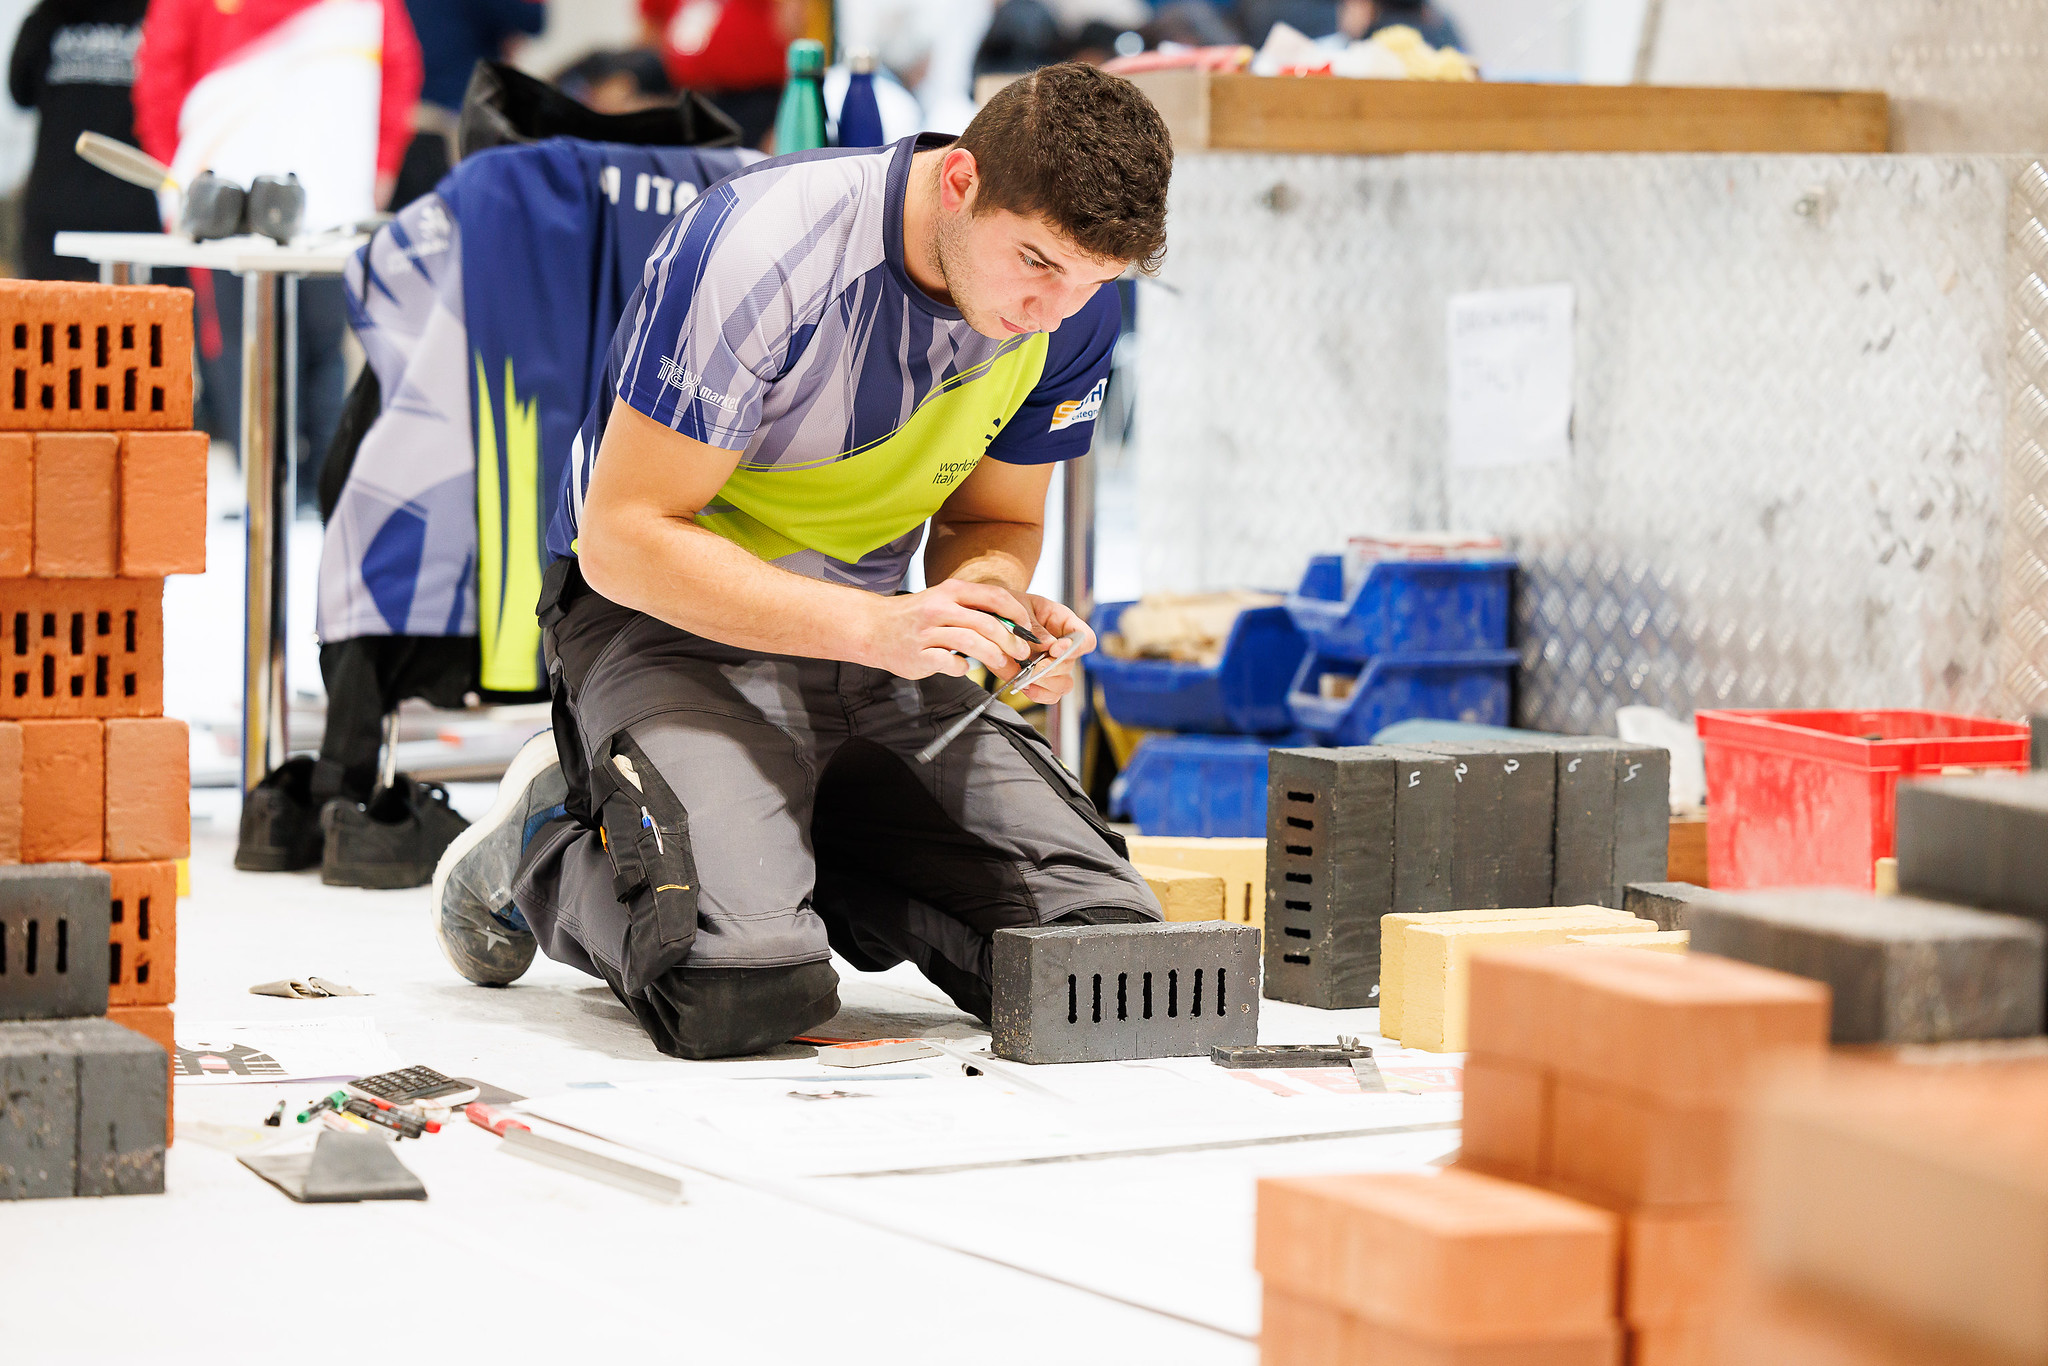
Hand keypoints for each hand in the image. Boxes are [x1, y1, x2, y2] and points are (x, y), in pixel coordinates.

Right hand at [860, 578, 1039, 681]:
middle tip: (1022, 653)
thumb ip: (974, 610)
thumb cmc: (915, 616)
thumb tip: (1011, 626)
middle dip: (1011, 640)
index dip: (1017, 614)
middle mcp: (940, 608)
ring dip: (993, 656)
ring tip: (1003, 665)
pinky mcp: (918, 655)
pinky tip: (964, 668)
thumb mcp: (944, 601)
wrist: (873, 627)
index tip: (1027, 629)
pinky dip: (963, 668)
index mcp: (951, 591)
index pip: (994, 597)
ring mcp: (928, 632)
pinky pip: (949, 663)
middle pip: (987, 623)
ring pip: (971, 642)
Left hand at [1005, 593, 1097, 704]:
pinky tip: (1026, 685)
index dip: (1075, 648)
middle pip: (1071, 665)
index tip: (1054, 650)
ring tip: (1028, 675)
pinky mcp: (1041, 678)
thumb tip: (1048, 645)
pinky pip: (1050, 695)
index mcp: (1063, 621)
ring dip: (1046, 682)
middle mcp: (1062, 645)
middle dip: (1051, 668)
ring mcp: (1053, 664)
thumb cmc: (1010, 606)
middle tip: (1033, 666)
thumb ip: (1034, 626)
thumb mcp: (1020, 607)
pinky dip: (1038, 693)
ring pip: (1064, 684)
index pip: (1086, 638)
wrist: (993, 614)